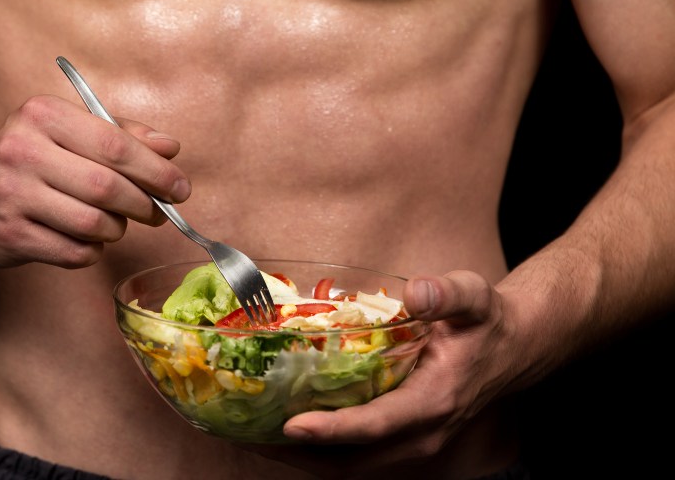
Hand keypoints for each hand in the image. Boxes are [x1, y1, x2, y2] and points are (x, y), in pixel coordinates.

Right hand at [0, 94, 190, 266]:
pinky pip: (74, 253)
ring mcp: (12, 197)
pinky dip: (91, 251)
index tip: (180, 187)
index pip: (115, 145)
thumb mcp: (62, 128)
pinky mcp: (9, 236)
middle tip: (157, 212)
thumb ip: (118, 134)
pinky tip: (83, 238)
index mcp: (42, 115)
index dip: (157, 171)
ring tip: (112, 223)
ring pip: (93, 224)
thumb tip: (170, 148)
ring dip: (115, 229)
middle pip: (108, 187)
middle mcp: (23, 152)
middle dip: (144, 205)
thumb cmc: (22, 154)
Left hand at [244, 270, 515, 477]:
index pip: (377, 425)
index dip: (333, 429)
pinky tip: (278, 430)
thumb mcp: (474, 298)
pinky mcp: (399, 442)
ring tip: (247, 435)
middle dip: (296, 453)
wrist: (508, 351)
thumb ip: (448, 293)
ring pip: (347, 468)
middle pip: (351, 461)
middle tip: (244, 433)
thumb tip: (418, 290)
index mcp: (434, 402)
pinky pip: (351, 459)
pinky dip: (314, 452)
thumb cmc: (483, 323)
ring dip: (298, 458)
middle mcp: (420, 434)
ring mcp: (410, 444)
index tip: (292, 425)